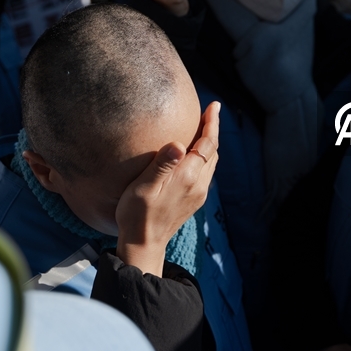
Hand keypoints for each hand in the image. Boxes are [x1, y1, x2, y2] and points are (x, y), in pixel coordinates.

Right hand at [115, 102, 219, 275]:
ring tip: (203, 127)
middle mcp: (198, 185)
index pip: (207, 144)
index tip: (214, 105)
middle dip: (213, 129)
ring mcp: (198, 194)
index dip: (211, 123)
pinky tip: (194, 153)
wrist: (143, 245)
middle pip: (213, 151)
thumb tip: (179, 144)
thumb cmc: (136, 214)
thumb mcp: (143, 188)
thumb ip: (162, 165)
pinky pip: (206, 172)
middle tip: (210, 110)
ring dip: (210, 143)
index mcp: (187, 178)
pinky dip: (205, 156)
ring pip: (212, 162)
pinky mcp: (195, 200)